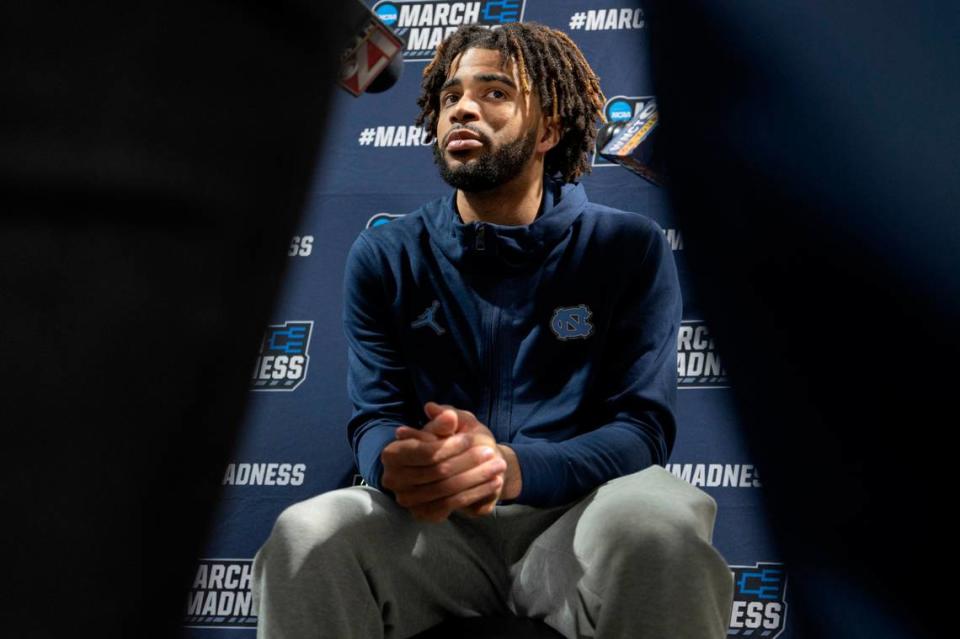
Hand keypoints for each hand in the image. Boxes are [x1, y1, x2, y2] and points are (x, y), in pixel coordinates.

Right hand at [380, 404, 505, 522]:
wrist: (454, 469)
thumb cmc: (449, 442)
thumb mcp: (450, 425)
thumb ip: (446, 420)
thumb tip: (448, 415)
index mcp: (392, 454)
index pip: (425, 452)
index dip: (449, 446)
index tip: (470, 439)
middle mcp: (394, 479)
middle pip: (438, 471)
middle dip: (467, 461)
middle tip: (491, 452)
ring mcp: (407, 500)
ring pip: (447, 489)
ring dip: (477, 478)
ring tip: (498, 466)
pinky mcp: (423, 514)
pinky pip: (452, 505)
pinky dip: (476, 493)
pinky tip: (494, 483)